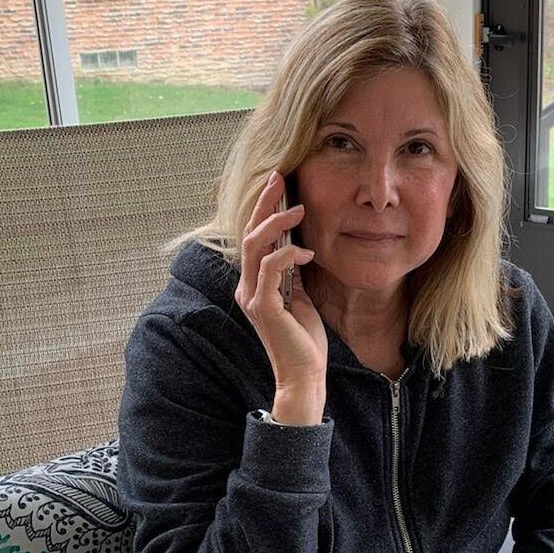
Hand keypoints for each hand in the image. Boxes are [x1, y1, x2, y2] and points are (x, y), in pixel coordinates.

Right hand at [236, 171, 326, 423]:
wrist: (304, 374)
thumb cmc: (303, 340)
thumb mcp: (299, 297)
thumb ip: (290, 273)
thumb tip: (296, 246)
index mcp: (253, 284)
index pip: (254, 238)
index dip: (263, 209)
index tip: (280, 184)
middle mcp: (246, 288)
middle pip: (248, 234)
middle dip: (264, 203)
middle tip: (281, 178)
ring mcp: (252, 297)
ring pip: (254, 247)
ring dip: (276, 224)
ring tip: (299, 210)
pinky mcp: (264, 308)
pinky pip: (269, 270)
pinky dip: (288, 255)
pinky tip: (307, 252)